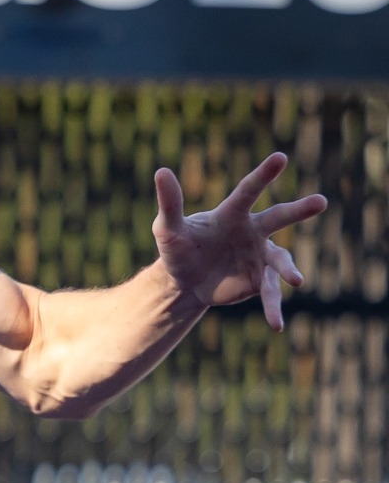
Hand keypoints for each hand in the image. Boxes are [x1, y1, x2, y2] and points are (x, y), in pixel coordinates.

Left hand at [153, 152, 326, 329]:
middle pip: (278, 218)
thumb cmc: (178, 248)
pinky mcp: (260, 281)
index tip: (281, 158)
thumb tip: (161, 171)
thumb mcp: (166, 229)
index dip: (263, 175)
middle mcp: (252, 231)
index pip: (248, 192)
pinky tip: (276, 325)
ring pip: (280, 260)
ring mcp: (260, 256)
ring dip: (289, 270)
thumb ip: (169, 203)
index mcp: (231, 214)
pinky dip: (273, 308)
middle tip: (321, 202)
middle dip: (299, 211)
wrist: (184, 282)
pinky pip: (270, 294)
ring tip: (296, 280)